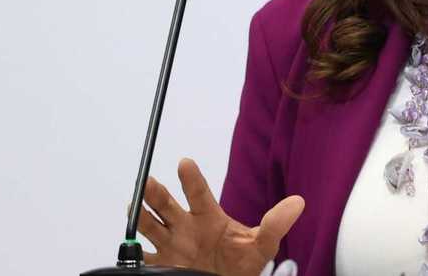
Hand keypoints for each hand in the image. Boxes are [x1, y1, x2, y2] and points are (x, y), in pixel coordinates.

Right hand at [135, 157, 304, 275]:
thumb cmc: (243, 263)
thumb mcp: (262, 245)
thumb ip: (275, 224)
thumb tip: (298, 203)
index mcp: (208, 217)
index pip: (199, 194)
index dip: (191, 179)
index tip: (185, 162)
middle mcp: (186, 228)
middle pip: (167, 206)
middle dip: (157, 194)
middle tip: (149, 181)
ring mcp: (172, 246)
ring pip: (151, 226)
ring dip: (141, 215)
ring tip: (134, 203)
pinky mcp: (162, 267)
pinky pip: (143, 258)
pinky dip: (135, 252)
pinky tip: (129, 246)